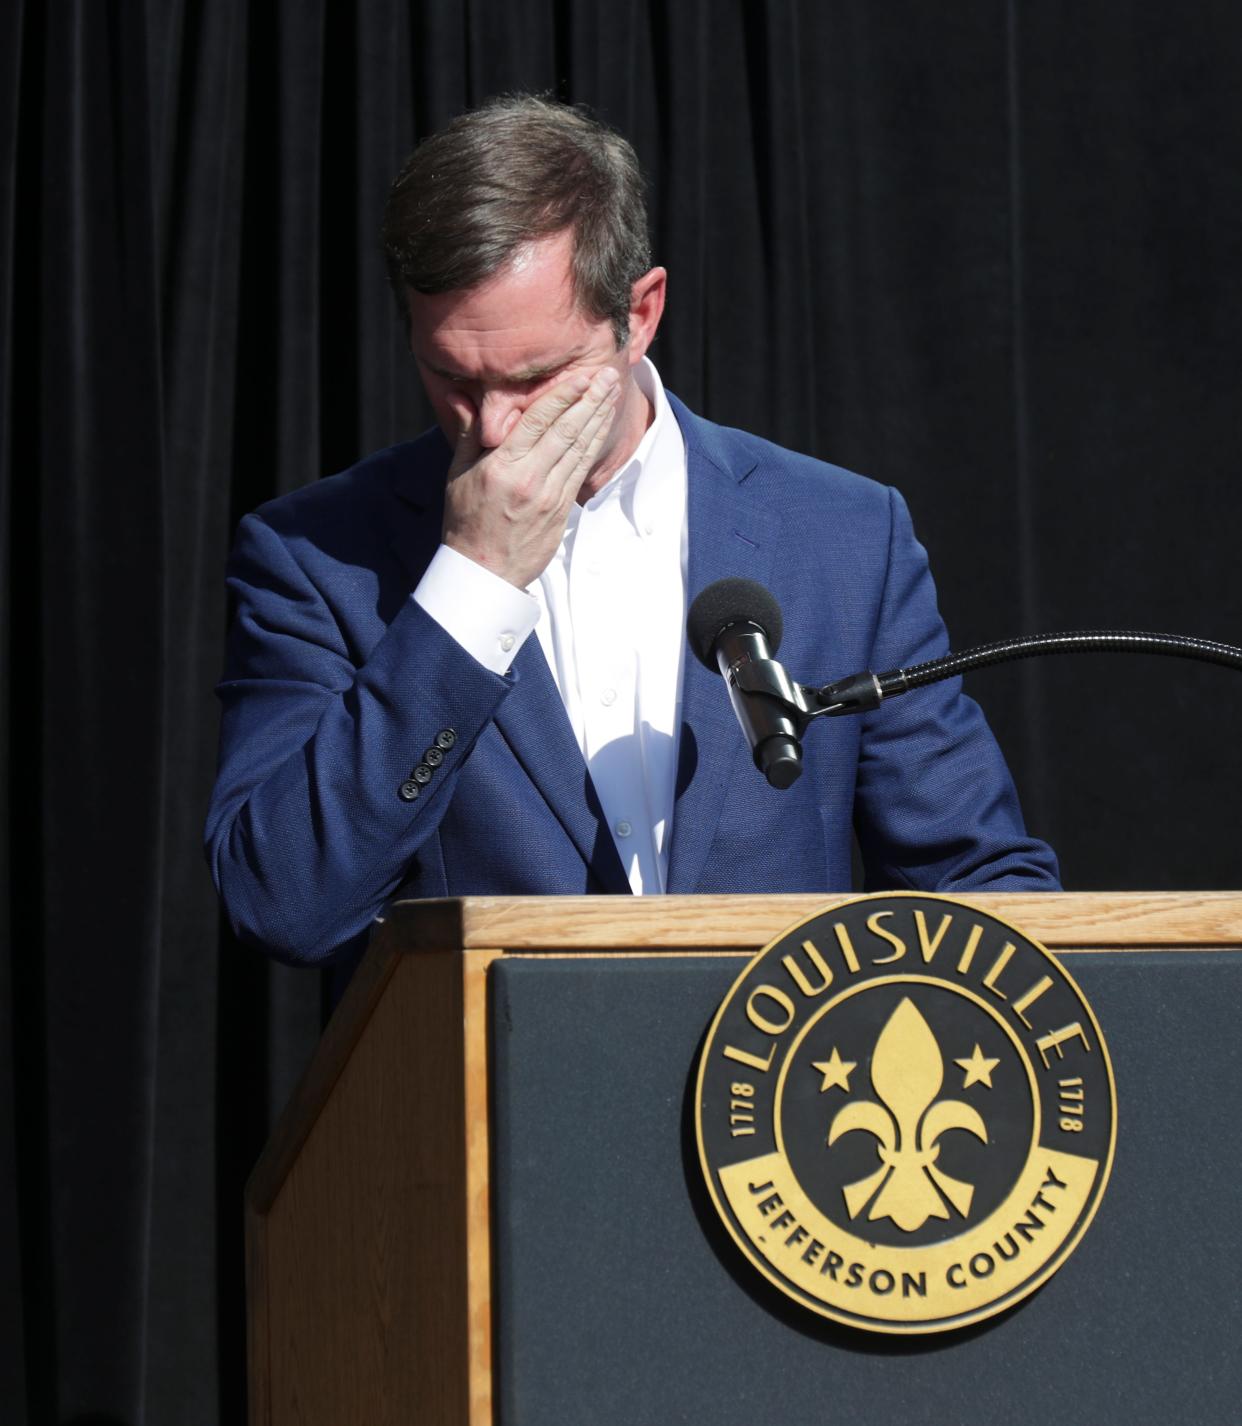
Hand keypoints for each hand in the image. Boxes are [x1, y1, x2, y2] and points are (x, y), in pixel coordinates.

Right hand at [441, 367, 621, 588]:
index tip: (582, 374)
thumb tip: (459, 394)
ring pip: (580, 448)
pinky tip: (602, 426)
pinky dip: (594, 444)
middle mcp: (529, 479)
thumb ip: (468, 432)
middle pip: (566, 430)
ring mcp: (549, 496)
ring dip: (599, 417)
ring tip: (612, 392)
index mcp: (502, 466)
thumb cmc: (466, 521)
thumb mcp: (457, 474)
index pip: (538, 420)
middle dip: (590, 399)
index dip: (564, 394)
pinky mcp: (562, 510)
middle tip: (608, 374)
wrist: (483, 572)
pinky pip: (581, 470)